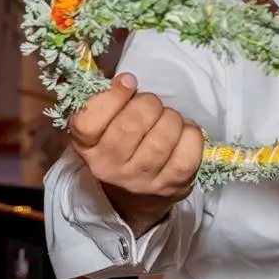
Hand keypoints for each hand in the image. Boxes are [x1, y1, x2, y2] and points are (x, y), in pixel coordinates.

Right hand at [68, 74, 203, 232]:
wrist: (132, 197)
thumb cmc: (119, 147)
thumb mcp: (101, 127)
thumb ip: (108, 102)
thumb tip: (128, 81)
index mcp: (86, 146)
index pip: (90, 120)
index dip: (113, 95)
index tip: (129, 83)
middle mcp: (109, 167)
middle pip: (133, 123)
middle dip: (149, 104)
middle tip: (151, 106)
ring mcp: (140, 180)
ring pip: (163, 138)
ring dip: (171, 118)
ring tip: (168, 120)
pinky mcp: (170, 187)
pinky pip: (187, 157)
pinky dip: (191, 136)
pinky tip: (185, 131)